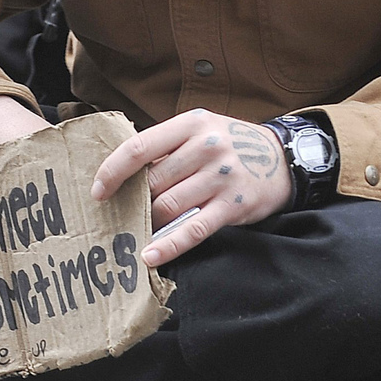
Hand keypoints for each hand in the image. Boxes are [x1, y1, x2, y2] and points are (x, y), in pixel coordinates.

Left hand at [90, 108, 291, 265]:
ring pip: (168, 206)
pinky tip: (150, 256)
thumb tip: (123, 174)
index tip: (97, 191)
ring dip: (148, 222)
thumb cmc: (232, 145)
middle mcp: (207, 147)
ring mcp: (221, 176)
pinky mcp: (233, 205)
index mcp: (192, 124)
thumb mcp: (201, 131)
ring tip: (135, 232)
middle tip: (119, 215)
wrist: (283, 159)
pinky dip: (169, 245)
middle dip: (133, 202)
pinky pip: (193, 230)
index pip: (140, 147)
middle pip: (152, 181)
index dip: (112, 171)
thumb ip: (167, 147)